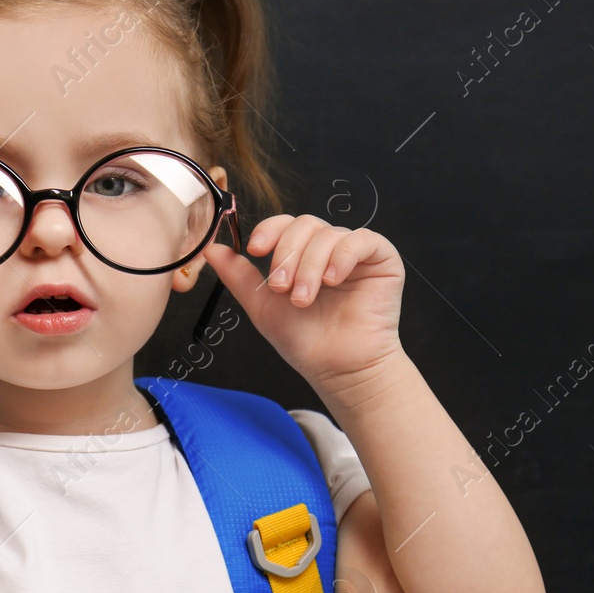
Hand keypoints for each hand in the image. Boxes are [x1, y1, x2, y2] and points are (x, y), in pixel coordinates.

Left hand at [200, 213, 404, 386]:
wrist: (338, 368)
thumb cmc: (305, 340)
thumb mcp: (262, 305)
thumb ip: (239, 276)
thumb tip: (211, 249)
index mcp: (302, 253)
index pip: (284, 224)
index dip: (269, 230)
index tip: (255, 250)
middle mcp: (329, 248)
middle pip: (304, 224)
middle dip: (288, 255)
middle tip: (281, 288)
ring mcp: (356, 252)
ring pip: (328, 235)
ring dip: (310, 266)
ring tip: (304, 298)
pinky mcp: (382, 259)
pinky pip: (362, 240)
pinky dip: (343, 256)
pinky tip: (333, 280)